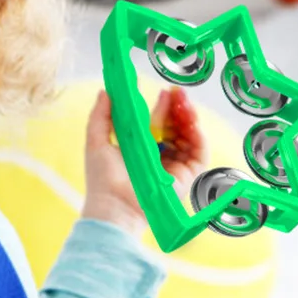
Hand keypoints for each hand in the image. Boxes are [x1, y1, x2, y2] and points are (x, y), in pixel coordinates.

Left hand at [82, 86, 207, 234]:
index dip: (164, 108)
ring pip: (190, 139)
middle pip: (176, 129)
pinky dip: (200, 138)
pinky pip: (199, 156)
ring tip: (185, 104)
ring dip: (190, 119)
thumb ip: (101, 115)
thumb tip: (105, 91)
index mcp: (143, 149)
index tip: (166, 92)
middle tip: (179, 93)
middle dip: (180, 109)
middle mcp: (161, 158)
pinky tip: (194, 124)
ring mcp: (175, 168)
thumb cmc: (103, 180)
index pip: (159, 124)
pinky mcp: (186, 179)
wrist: (114, 206)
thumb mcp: (97, 140)